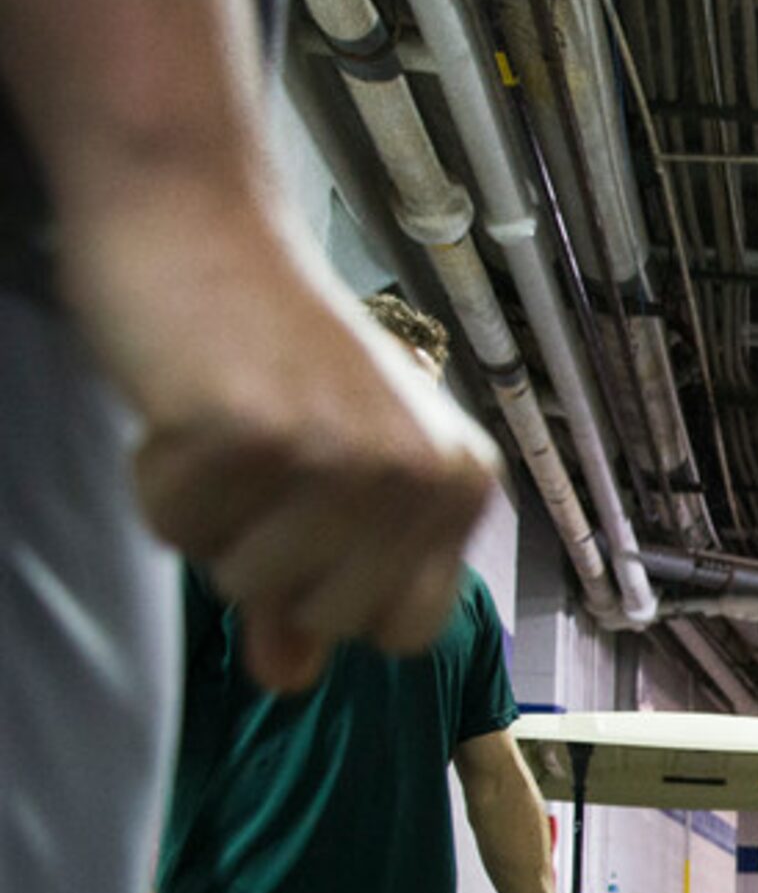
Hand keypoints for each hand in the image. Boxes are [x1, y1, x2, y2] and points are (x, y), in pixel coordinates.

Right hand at [62, 214, 501, 691]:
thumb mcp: (327, 466)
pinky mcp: (252, 433)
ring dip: (207, 517)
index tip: (311, 513)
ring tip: (223, 428)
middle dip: (262, 556)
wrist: (197, 212)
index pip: (403, 633)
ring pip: (245, 583)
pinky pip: (178, 527)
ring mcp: (341, 454)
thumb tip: (291, 679)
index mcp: (462, 485)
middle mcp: (420, 474)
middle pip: (322, 618)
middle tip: (257, 458)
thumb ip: (320, 578)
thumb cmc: (267, 341)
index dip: (335, 593)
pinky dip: (159, 477)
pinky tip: (183, 406)